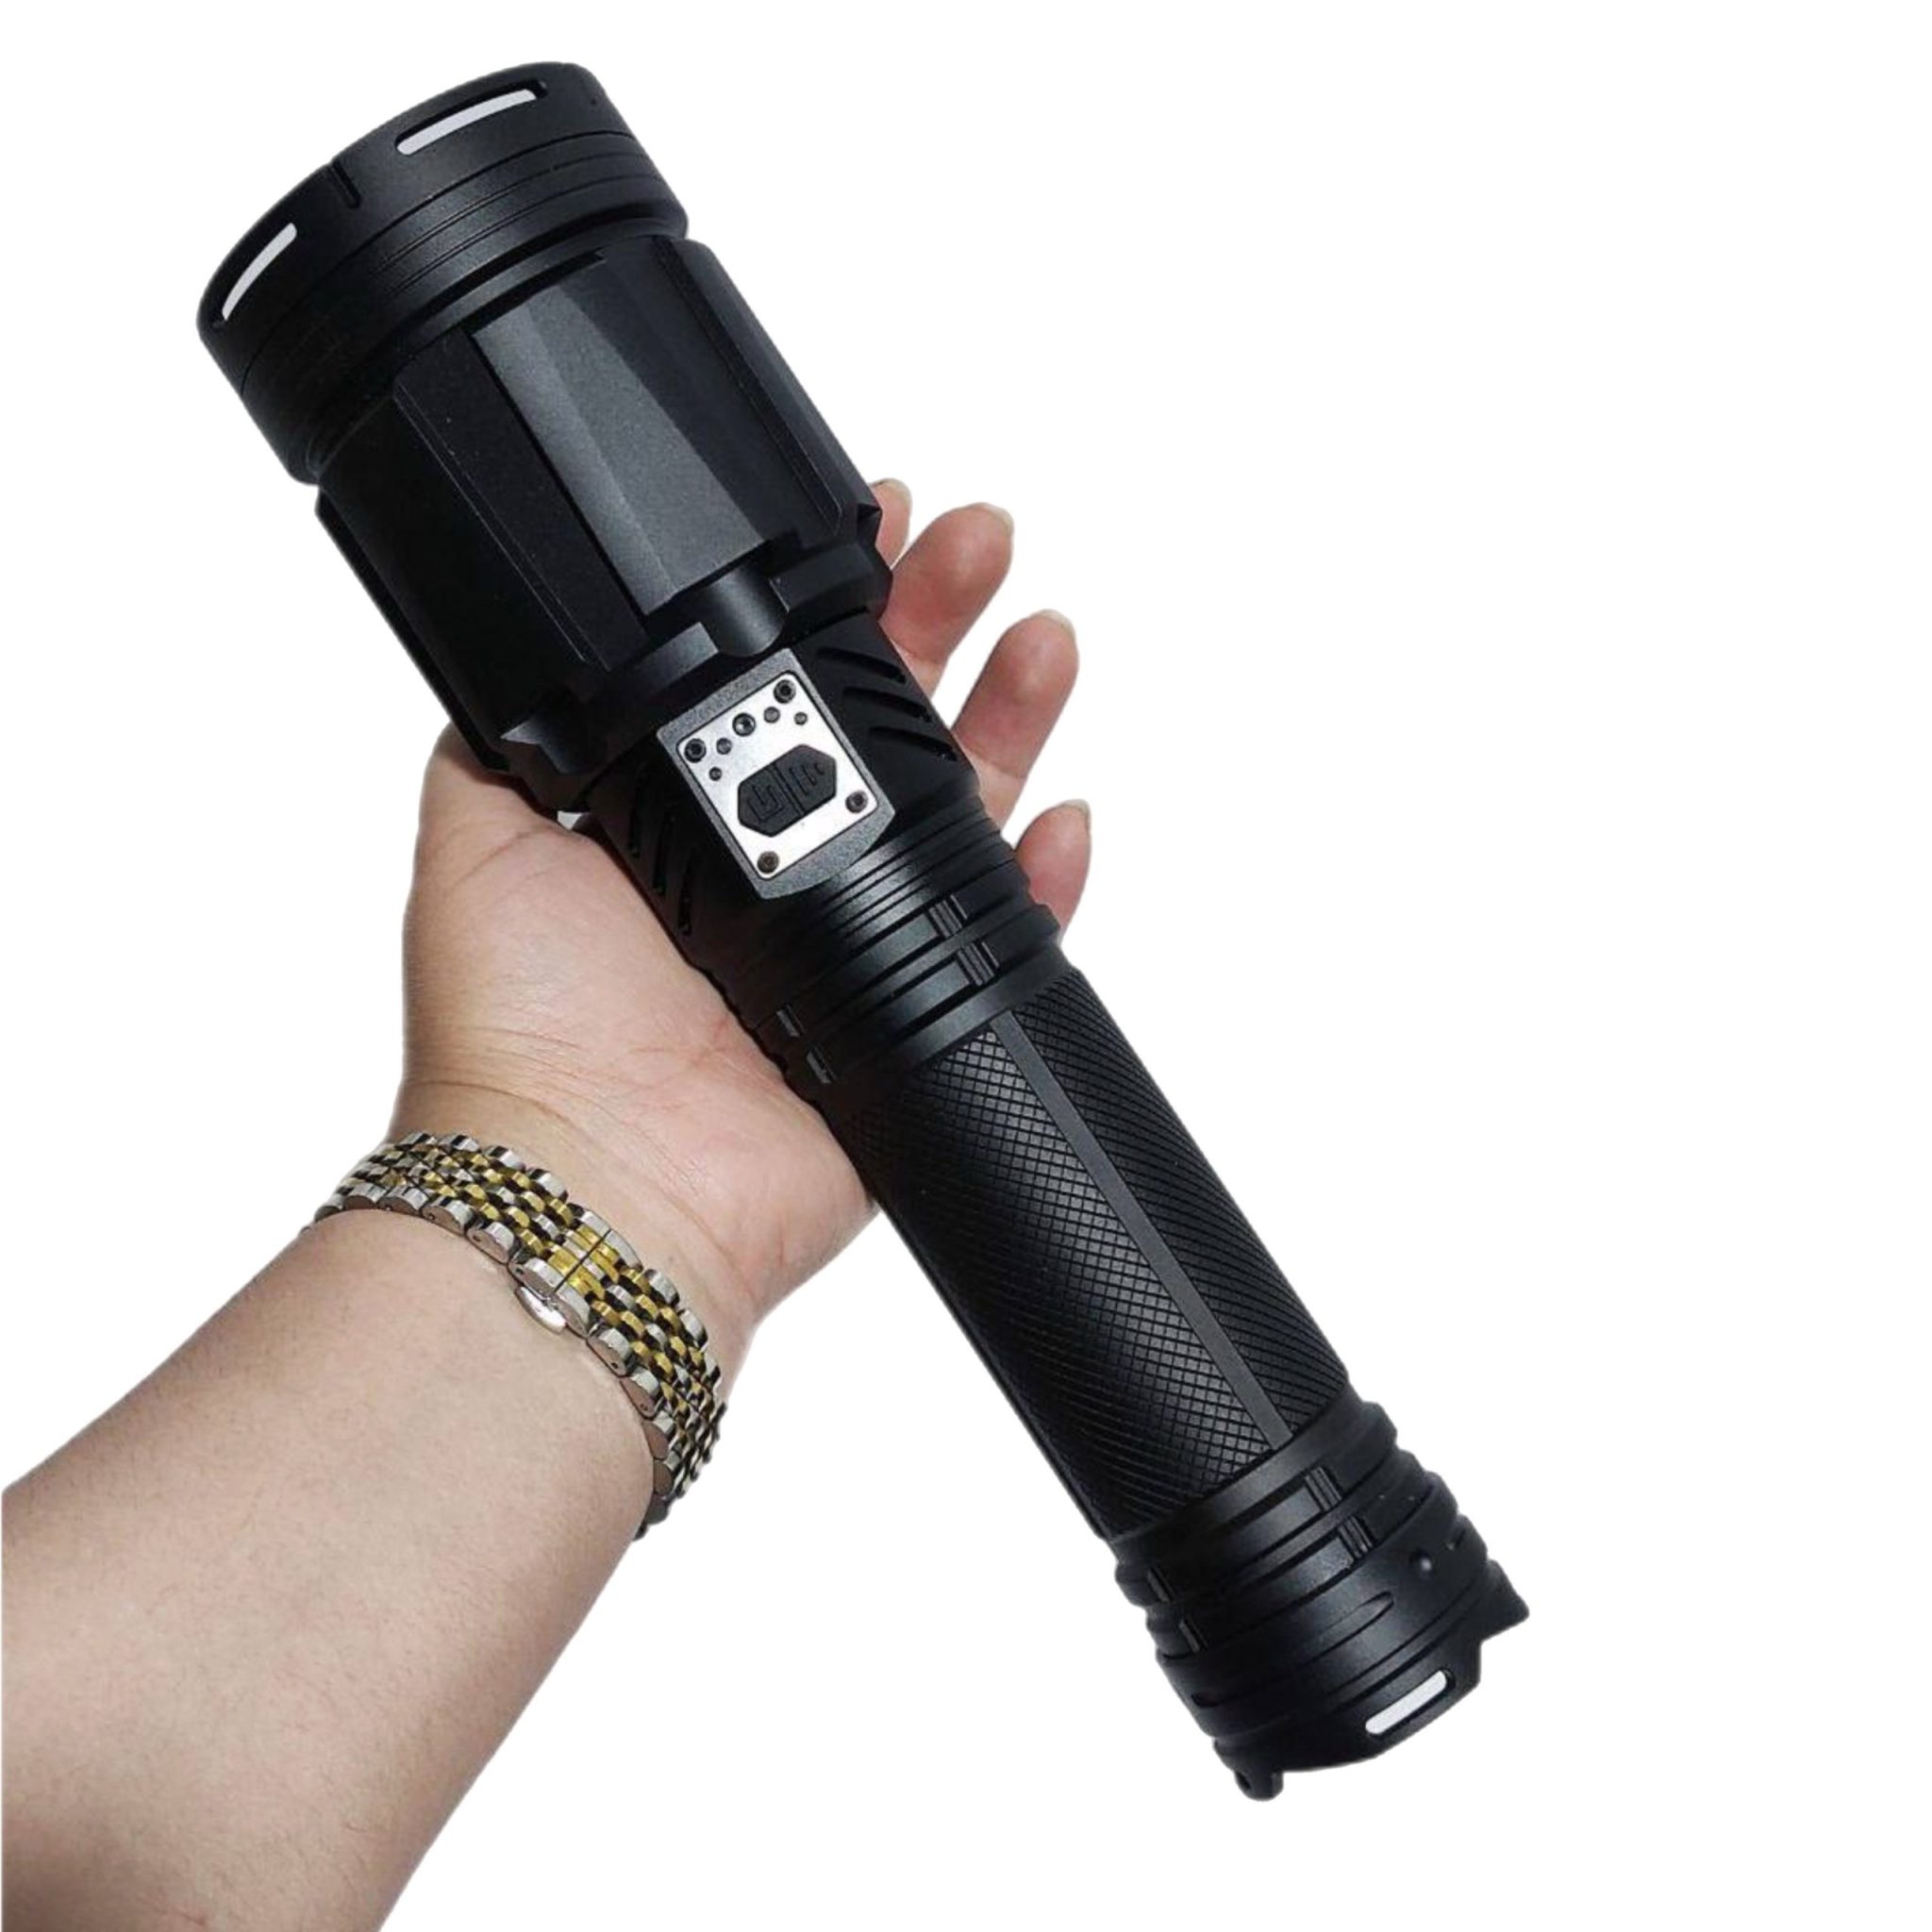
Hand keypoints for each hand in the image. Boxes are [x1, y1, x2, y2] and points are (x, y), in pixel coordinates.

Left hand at [393, 487, 1088, 1372]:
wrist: (591, 1185)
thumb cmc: (518, 1029)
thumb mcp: (475, 834)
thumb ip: (502, 730)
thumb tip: (527, 633)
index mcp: (696, 817)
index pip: (789, 679)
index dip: (840, 600)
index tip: (876, 523)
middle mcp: (785, 870)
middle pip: (893, 719)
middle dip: (942, 617)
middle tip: (978, 540)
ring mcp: (861, 945)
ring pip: (968, 807)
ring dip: (1014, 711)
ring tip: (1041, 632)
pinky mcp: (919, 1021)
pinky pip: (1012, 938)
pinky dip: (1051, 879)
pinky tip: (1066, 812)